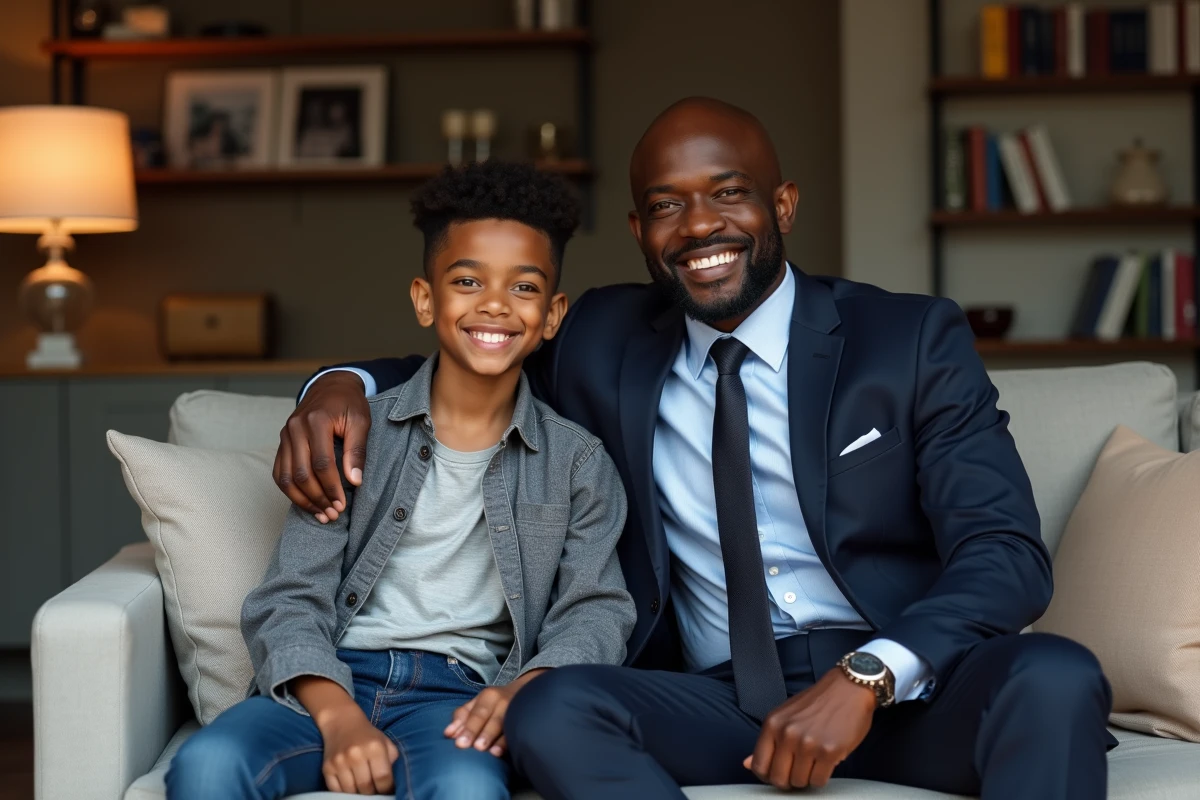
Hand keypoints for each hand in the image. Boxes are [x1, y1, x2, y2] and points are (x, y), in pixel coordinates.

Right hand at [274, 371, 370, 521]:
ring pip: (286, 477)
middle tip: (333, 514)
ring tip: (321, 514)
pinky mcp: (282, 443)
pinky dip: (290, 491)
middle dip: (318, 498)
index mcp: (316, 421)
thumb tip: (354, 481)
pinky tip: (306, 502)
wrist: (330, 386)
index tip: (342, 504)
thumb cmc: (348, 403)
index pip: (322, 463)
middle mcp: (295, 428)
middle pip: (301, 473)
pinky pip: (279, 472)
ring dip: (303, 500)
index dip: (332, 487)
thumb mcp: (360, 421)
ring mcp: (285, 436)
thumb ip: (357, 449)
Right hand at [315, 703, 399, 794]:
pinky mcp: (327, 768)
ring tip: (363, 788)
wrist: (341, 722)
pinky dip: (344, 792)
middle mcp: (356, 755)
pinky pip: (336, 790)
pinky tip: (350, 786)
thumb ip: (392, 762)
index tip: (386, 791)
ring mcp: (340, 762)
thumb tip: (391, 786)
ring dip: (358, 793)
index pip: (383, 779)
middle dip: (372, 793)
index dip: (386, 790)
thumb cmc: (367, 735)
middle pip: (367, 788)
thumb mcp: (385, 743)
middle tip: (374, 791)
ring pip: (351, 792)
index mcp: (375, 748)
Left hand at [444, 669, 547, 756]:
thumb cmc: (492, 703)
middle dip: (484, 734)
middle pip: (493, 720)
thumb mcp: (476, 703)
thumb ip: (461, 717)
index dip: (469, 728)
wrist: (523, 691)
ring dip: (499, 740)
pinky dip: (510, 743)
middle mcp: (503, 702)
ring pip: (507, 726)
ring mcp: (517, 711)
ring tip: (491, 753)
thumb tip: (448, 734)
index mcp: (488, 696)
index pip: (477, 713)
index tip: (459, 743)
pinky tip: (503, 753)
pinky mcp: (525, 720)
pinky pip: (518, 732)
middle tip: (476, 748)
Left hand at [743, 667, 875, 789]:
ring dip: (807, 778)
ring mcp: (808, 743)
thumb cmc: (818, 702)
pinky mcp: (829, 751)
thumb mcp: (786, 716)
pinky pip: (819, 781)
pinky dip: (821, 777)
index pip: (759, 766)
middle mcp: (787, 734)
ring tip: (813, 762)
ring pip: (800, 782)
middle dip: (788, 780)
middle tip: (798, 771)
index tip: (778, 774)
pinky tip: (825, 763)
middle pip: (778, 779)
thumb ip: (768, 742)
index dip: (768, 776)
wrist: (849, 688)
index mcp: (772, 724)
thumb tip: (747, 764)